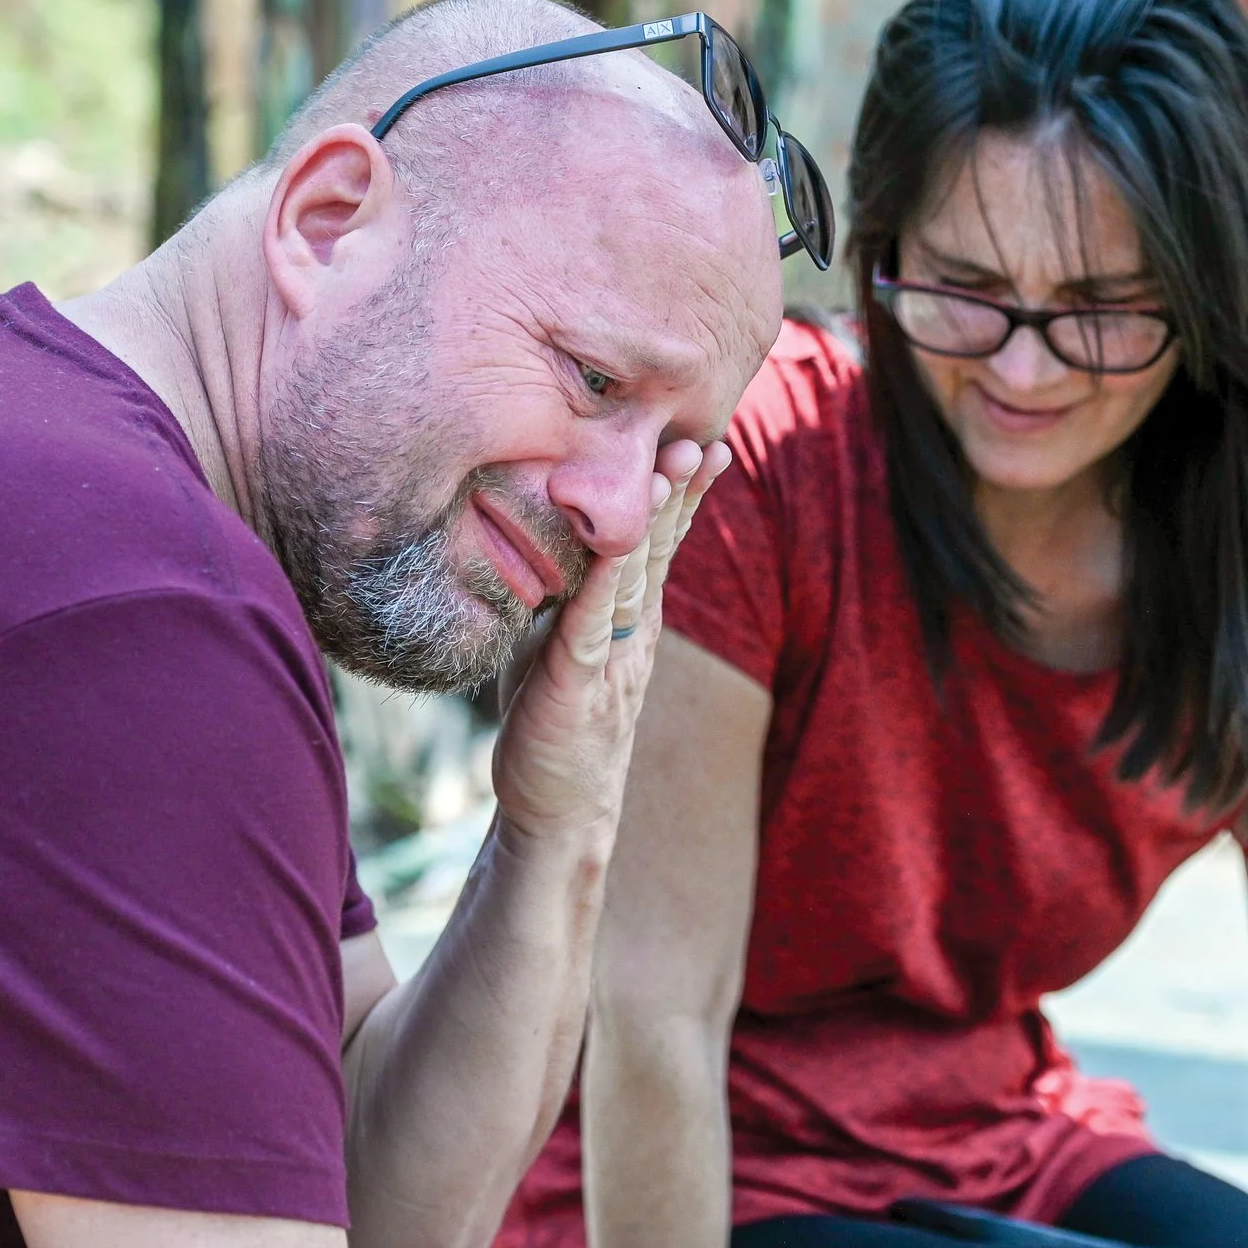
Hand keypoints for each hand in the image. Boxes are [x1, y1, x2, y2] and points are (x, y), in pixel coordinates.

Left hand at [488, 438, 731, 846]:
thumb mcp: (560, 636)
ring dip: (650, 525)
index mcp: (632, 616)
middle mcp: (633, 632)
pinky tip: (609, 549)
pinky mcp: (578, 687)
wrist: (558, 806)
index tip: (704, 443)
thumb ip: (566, 588)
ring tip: (664, 473)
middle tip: (698, 440)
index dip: (683, 495)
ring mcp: (611, 658)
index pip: (663, 543)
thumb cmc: (552, 714)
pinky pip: (590, 627)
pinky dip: (601, 585)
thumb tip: (543, 527)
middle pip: (661, 551)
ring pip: (634, 581)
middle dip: (679, 494)